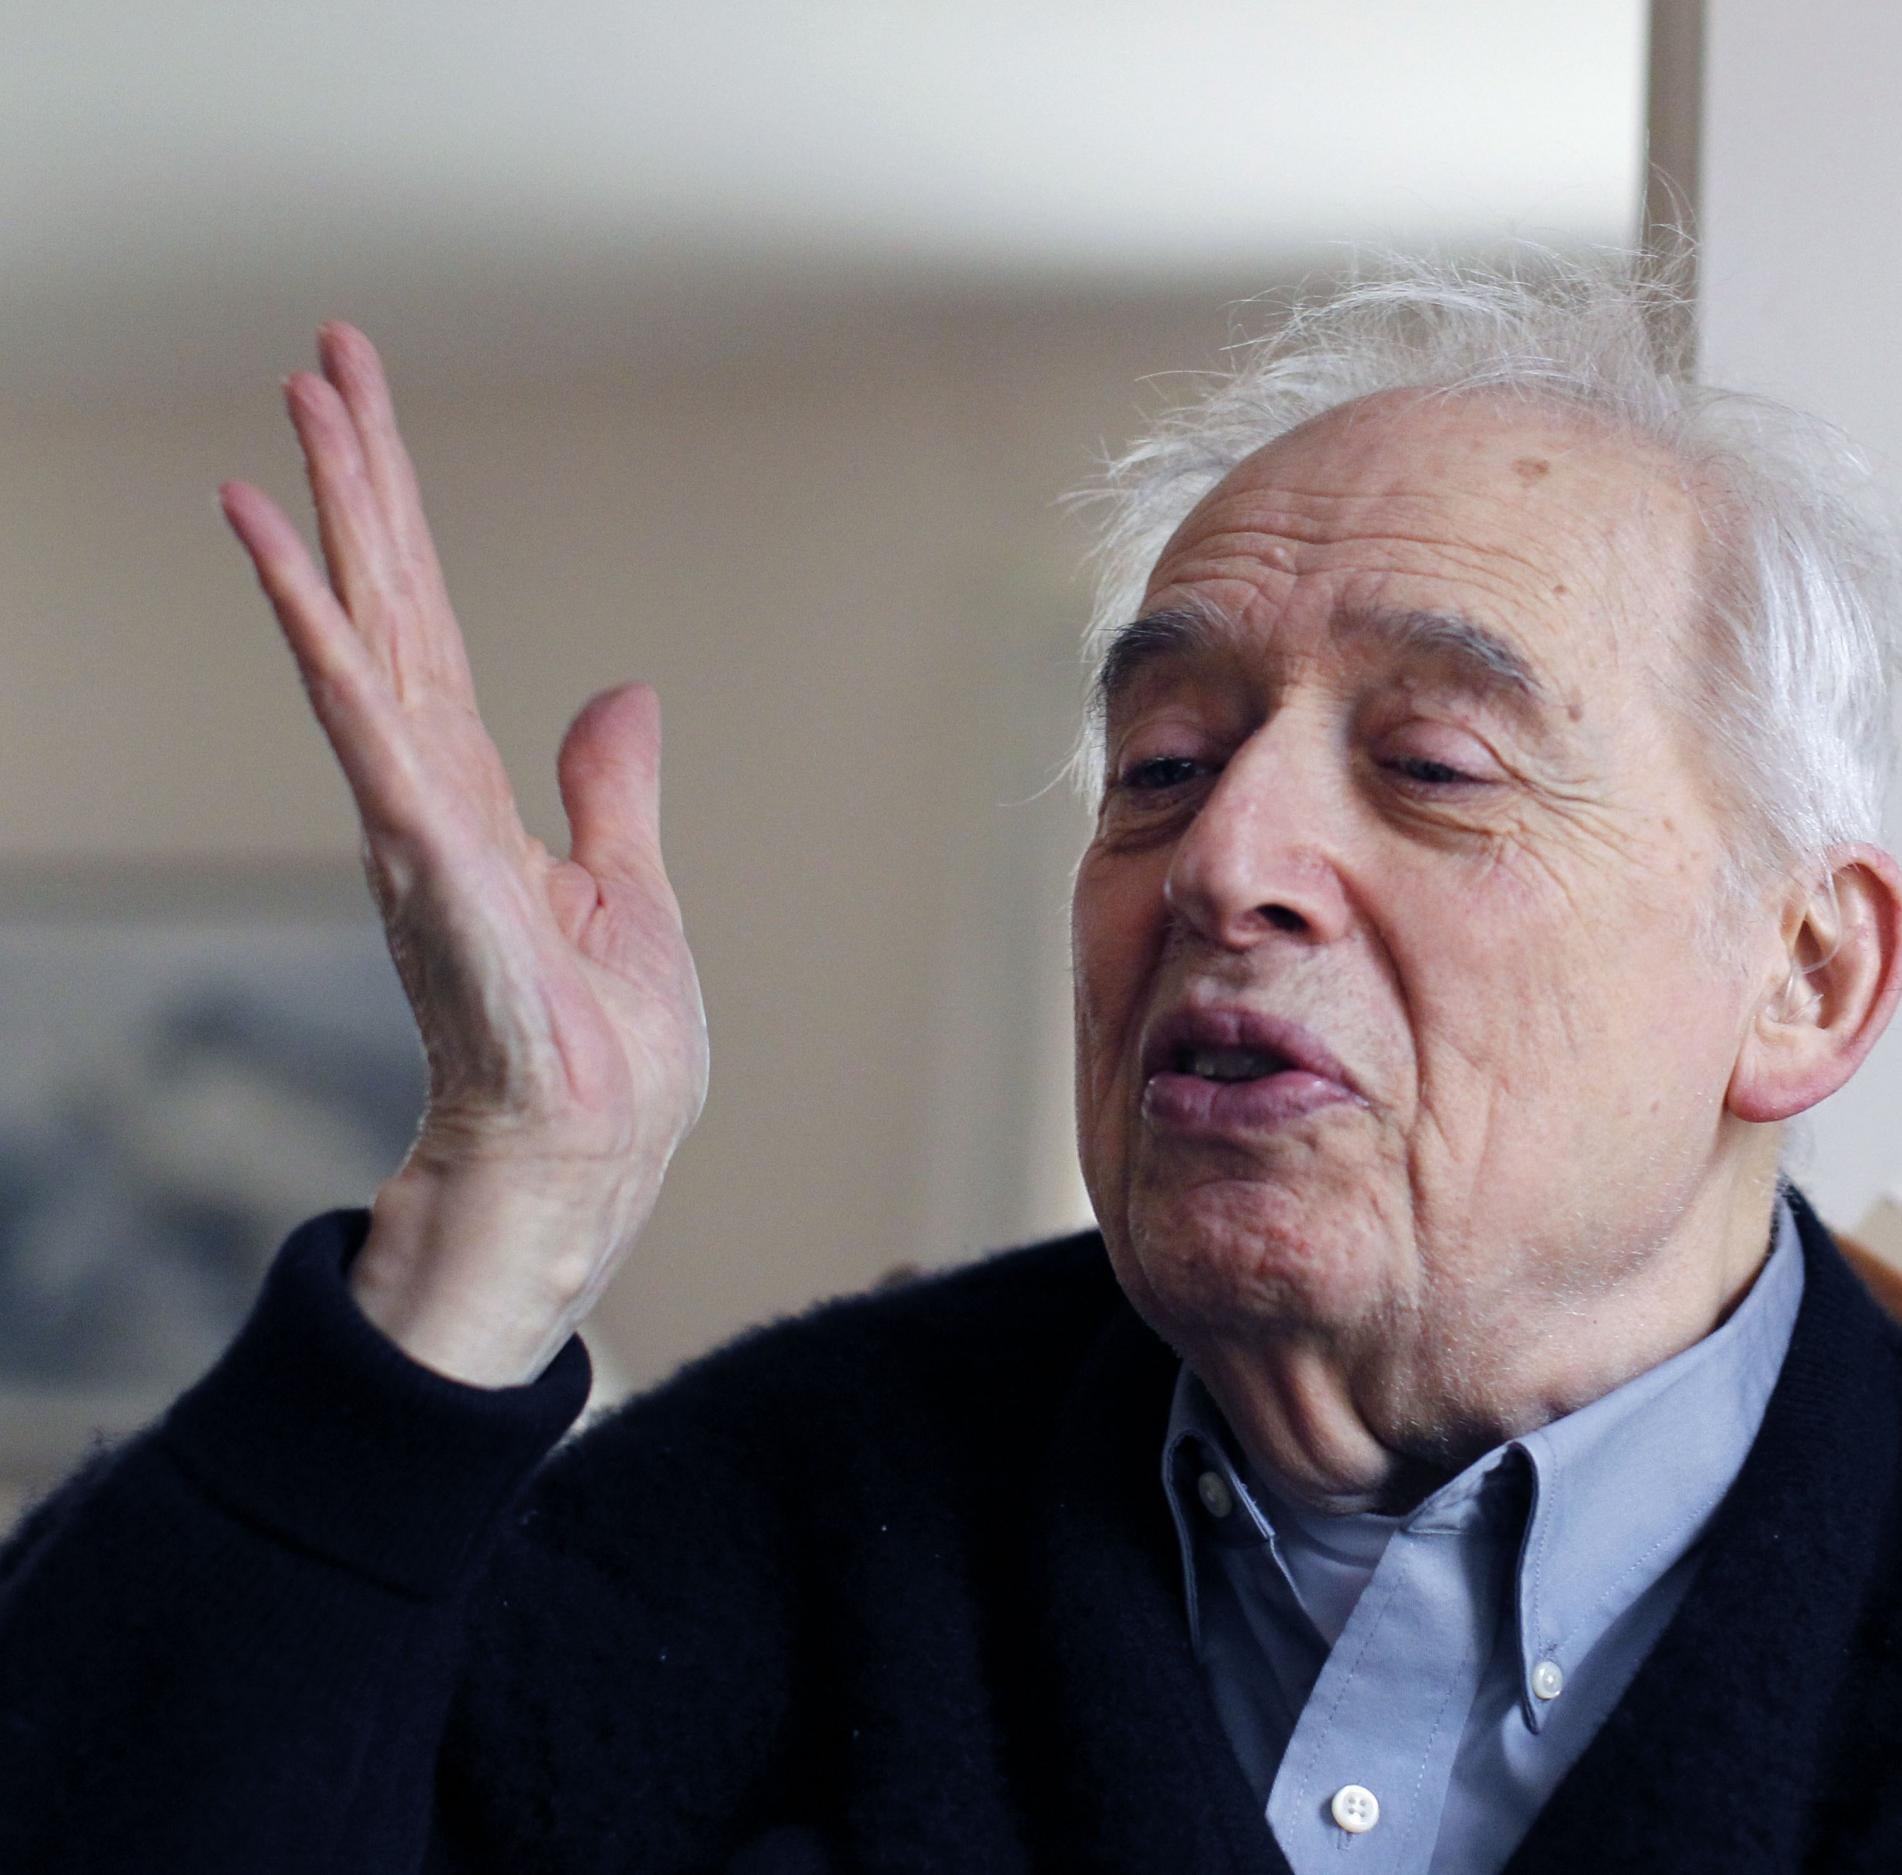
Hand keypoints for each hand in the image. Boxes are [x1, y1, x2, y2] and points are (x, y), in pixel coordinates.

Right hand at [219, 323, 708, 1385]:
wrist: (588, 1161)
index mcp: (474, 794)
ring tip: (293, 424)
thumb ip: (608, 790)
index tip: (364, 407)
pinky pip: (374, 737)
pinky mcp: (434, 870)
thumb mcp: (629, 890)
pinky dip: (328, 648)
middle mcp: (427, 795)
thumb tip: (621, 693)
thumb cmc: (602, 1051)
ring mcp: (420, 830)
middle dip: (359, 480)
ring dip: (331, 534)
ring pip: (368, 650)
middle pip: (388, 606)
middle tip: (325, 354)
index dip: (397, 516)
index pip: (426, 625)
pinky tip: (291, 564)